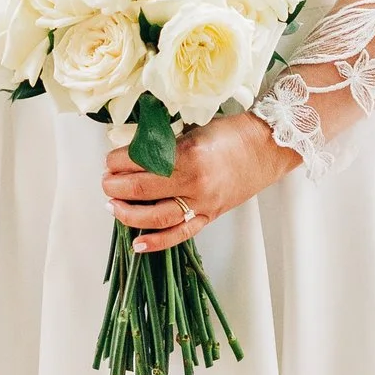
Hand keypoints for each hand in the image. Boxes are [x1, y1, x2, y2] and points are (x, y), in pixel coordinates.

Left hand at [103, 109, 295, 254]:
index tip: (109, 161)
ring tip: (113, 207)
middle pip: (144, 189)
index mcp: (189, 155)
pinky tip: (137, 243)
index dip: (118, 162)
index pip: (141, 162)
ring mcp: (204, 203)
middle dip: (117, 187)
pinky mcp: (211, 216)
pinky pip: (181, 234)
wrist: (268, 147)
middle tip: (106, 183)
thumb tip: (132, 155)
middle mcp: (195, 182)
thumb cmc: (232, 133)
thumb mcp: (194, 131)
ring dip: (129, 214)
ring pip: (158, 217)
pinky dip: (157, 241)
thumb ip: (165, 145)